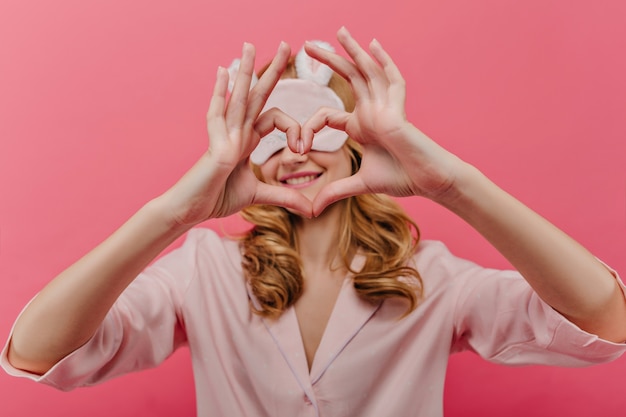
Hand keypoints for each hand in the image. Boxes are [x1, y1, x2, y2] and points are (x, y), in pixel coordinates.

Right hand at [162, 42, 313, 223]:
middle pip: (257, 95)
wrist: (190, 210)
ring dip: (245, 71)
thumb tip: (312, 209)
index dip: (293, 129)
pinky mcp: (215, 148)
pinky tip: (223, 71)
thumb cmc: (216, 198)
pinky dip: (220, 94)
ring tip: (250, 45)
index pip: (275, 118)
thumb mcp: (259, 196)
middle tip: (288, 45)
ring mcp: (224, 137)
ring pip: (238, 98)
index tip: (301, 148)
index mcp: (247, 140)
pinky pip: (217, 116)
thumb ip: (284, 197)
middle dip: (273, 71)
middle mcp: (236, 132)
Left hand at [301, 27, 464, 215]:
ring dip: (352, 51)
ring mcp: (385, 107)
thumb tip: (311, 211)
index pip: (328, 115)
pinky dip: (383, 61)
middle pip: (347, 79)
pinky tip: (372, 44)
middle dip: (328, 60)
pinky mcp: (397, 110)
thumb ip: (335, 192)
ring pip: (366, 71)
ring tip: (339, 31)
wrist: (427, 181)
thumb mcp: (359, 184)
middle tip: (306, 45)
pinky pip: (391, 79)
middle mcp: (370, 111)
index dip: (310, 128)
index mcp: (360, 126)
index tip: (299, 147)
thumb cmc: (401, 178)